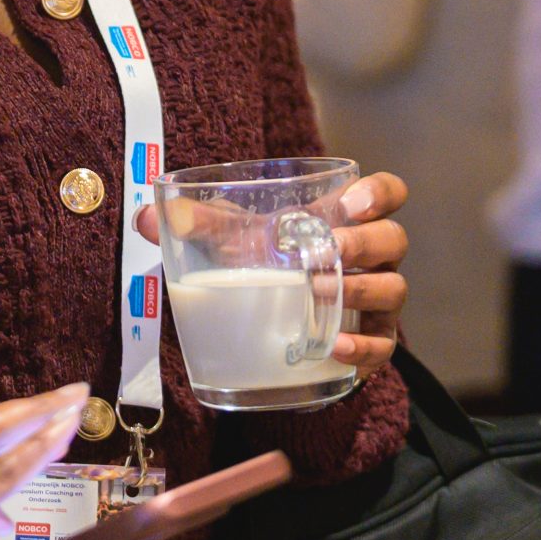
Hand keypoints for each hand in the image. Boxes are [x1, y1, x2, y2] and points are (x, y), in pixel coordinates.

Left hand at [136, 171, 408, 372]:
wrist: (270, 324)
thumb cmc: (260, 264)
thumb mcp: (230, 240)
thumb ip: (195, 223)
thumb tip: (147, 216)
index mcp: (343, 220)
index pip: (386, 195)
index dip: (380, 193)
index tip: (355, 200)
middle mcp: (369, 258)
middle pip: (392, 240)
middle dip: (365, 241)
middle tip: (331, 246)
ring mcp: (375, 302)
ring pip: (393, 289)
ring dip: (361, 289)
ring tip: (320, 290)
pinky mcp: (371, 344)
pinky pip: (382, 347)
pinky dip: (363, 347)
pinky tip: (335, 346)